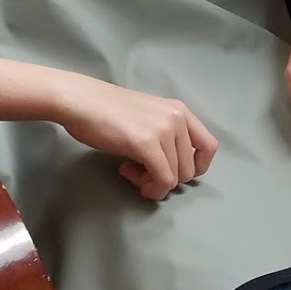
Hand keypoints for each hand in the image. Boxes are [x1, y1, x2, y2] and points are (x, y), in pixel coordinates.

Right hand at [54, 78, 218, 200]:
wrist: (80, 101)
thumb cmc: (106, 110)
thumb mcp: (147, 118)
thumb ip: (164, 136)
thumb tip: (171, 169)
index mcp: (180, 110)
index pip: (210, 147)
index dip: (195, 167)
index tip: (171, 171)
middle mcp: (177, 118)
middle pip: (190, 169)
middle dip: (166, 178)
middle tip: (140, 170)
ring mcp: (163, 130)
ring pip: (175, 178)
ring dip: (153, 182)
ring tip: (130, 169)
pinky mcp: (146, 143)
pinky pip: (162, 180)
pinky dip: (150, 188)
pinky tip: (128, 174)